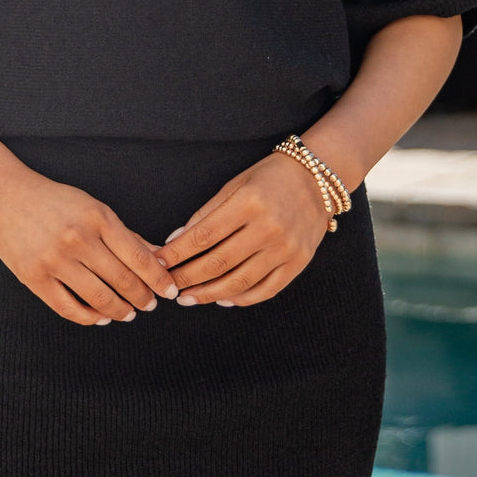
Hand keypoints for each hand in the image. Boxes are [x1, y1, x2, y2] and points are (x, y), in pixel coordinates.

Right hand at [0, 168, 179, 326]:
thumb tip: (158, 256)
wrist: (5, 196)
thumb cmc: (54, 200)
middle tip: (150, 305)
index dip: (158, 279)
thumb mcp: (94, 208)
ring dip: (119, 311)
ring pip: (98, 298)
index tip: (169, 291)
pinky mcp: (34, 278)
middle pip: (122, 280)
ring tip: (128, 314)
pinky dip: (89, 318)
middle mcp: (78, 239)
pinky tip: (100, 318)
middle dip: (142, 298)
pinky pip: (68, 308)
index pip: (139, 257)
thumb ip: (126, 234)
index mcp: (98, 218)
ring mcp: (55, 260)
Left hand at [150, 150, 329, 307]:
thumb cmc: (269, 178)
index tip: (158, 263)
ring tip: (189, 298)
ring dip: (209, 294)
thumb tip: (175, 241)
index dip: (177, 253)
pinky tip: (223, 299)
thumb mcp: (235, 185)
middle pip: (218, 262)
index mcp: (249, 203)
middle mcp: (269, 227)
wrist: (317, 178)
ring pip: (240, 282)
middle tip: (168, 287)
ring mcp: (286, 248)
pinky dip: (242, 299)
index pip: (203, 236)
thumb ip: (206, 214)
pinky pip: (266, 290)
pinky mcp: (299, 262)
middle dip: (188, 278)